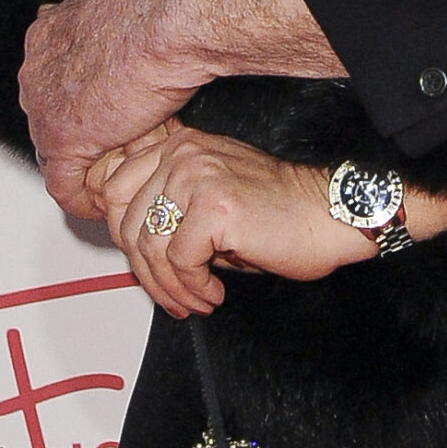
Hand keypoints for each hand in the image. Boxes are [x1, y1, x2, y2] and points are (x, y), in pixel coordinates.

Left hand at [20, 0, 345, 219]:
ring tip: (123, 181)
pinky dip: (83, 200)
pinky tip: (107, 208)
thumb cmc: (169, 5)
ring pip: (57, 152)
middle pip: (51, 118)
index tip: (112, 120)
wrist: (177, 18)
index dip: (84, 106)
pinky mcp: (63, 138)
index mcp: (51, 33)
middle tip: (122, 153)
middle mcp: (38, 68)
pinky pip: (63, 184)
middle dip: (85, 138)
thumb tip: (133, 21)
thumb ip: (115, 18)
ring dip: (89, 168)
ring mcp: (45, 105)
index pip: (54, 83)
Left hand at [89, 124, 372, 318]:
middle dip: (143, 272)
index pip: (114, 190)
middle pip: (126, 222)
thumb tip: (133, 246)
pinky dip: (193, 288)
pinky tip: (214, 294)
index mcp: (180, 146)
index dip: (121, 238)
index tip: (143, 268)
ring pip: (149, 246)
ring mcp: (197, 175)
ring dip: (169, 287)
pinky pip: (178, 260)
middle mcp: (184, 153)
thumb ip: (173, 208)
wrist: (331, 216)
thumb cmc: (280, 215)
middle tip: (170, 296)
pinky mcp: (214, 205)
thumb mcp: (213, 199)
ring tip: (194, 301)